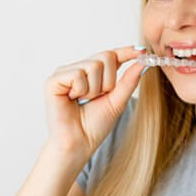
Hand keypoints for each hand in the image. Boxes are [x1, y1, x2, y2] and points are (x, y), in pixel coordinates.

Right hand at [43, 45, 147, 160]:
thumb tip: (142, 61)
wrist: (79, 144)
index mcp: (93, 74)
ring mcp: (65, 73)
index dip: (126, 52)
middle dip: (109, 81)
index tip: (142, 51)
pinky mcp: (53, 80)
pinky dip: (81, 90)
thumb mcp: (118, 100)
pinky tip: (73, 100)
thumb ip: (129, 80)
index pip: (111, 56)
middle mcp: (78, 69)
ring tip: (84, 101)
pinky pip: (77, 74)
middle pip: (105, 56)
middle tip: (98, 97)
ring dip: (95, 88)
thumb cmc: (95, 126)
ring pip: (93, 65)